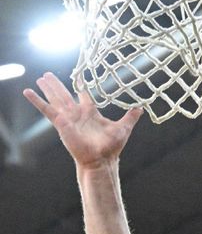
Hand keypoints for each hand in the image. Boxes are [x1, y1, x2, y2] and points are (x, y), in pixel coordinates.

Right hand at [23, 73, 142, 168]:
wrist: (101, 159)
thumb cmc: (111, 147)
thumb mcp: (123, 128)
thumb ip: (130, 117)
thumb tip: (141, 108)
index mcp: (90, 113)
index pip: (84, 96)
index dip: (80, 87)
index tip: (78, 77)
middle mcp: (78, 115)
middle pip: (65, 95)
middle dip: (58, 85)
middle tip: (49, 74)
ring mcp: (68, 119)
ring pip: (56, 99)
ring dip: (48, 89)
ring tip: (40, 78)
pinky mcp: (61, 123)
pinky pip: (47, 110)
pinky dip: (37, 101)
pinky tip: (27, 92)